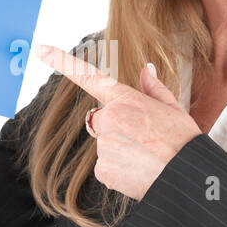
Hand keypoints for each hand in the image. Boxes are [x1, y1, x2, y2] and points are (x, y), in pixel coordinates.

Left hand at [34, 43, 202, 201]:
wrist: (187, 177)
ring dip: (120, 151)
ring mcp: (103, 144)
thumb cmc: (184, 142)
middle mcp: (109, 118)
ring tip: (146, 159)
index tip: (40, 50)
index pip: (88, 76)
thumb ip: (153, 88)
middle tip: (144, 140)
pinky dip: (119, 171)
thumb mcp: (173, 108)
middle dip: (117, 129)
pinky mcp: (102, 170)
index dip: (61, 61)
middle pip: (101, 120)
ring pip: (105, 145)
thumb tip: (145, 69)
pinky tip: (138, 173)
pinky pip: (105, 168)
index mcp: (125, 98)